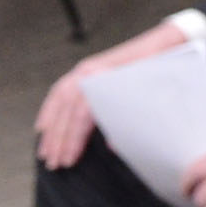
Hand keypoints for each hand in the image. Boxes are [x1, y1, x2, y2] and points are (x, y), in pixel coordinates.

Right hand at [34, 19, 189, 169]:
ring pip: (59, 101)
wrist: (162, 43)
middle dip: (57, 139)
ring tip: (44, 152)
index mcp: (104, 77)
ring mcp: (85, 70)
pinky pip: (60, 91)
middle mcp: (90, 72)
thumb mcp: (151, 94)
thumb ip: (131, 119)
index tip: (68, 160)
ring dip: (50, 129)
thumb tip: (114, 146)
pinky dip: (50, 110)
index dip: (72, 139)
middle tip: (53, 163)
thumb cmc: (157, 67)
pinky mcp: (85, 71)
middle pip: (66, 110)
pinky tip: (43, 126)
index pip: (81, 114)